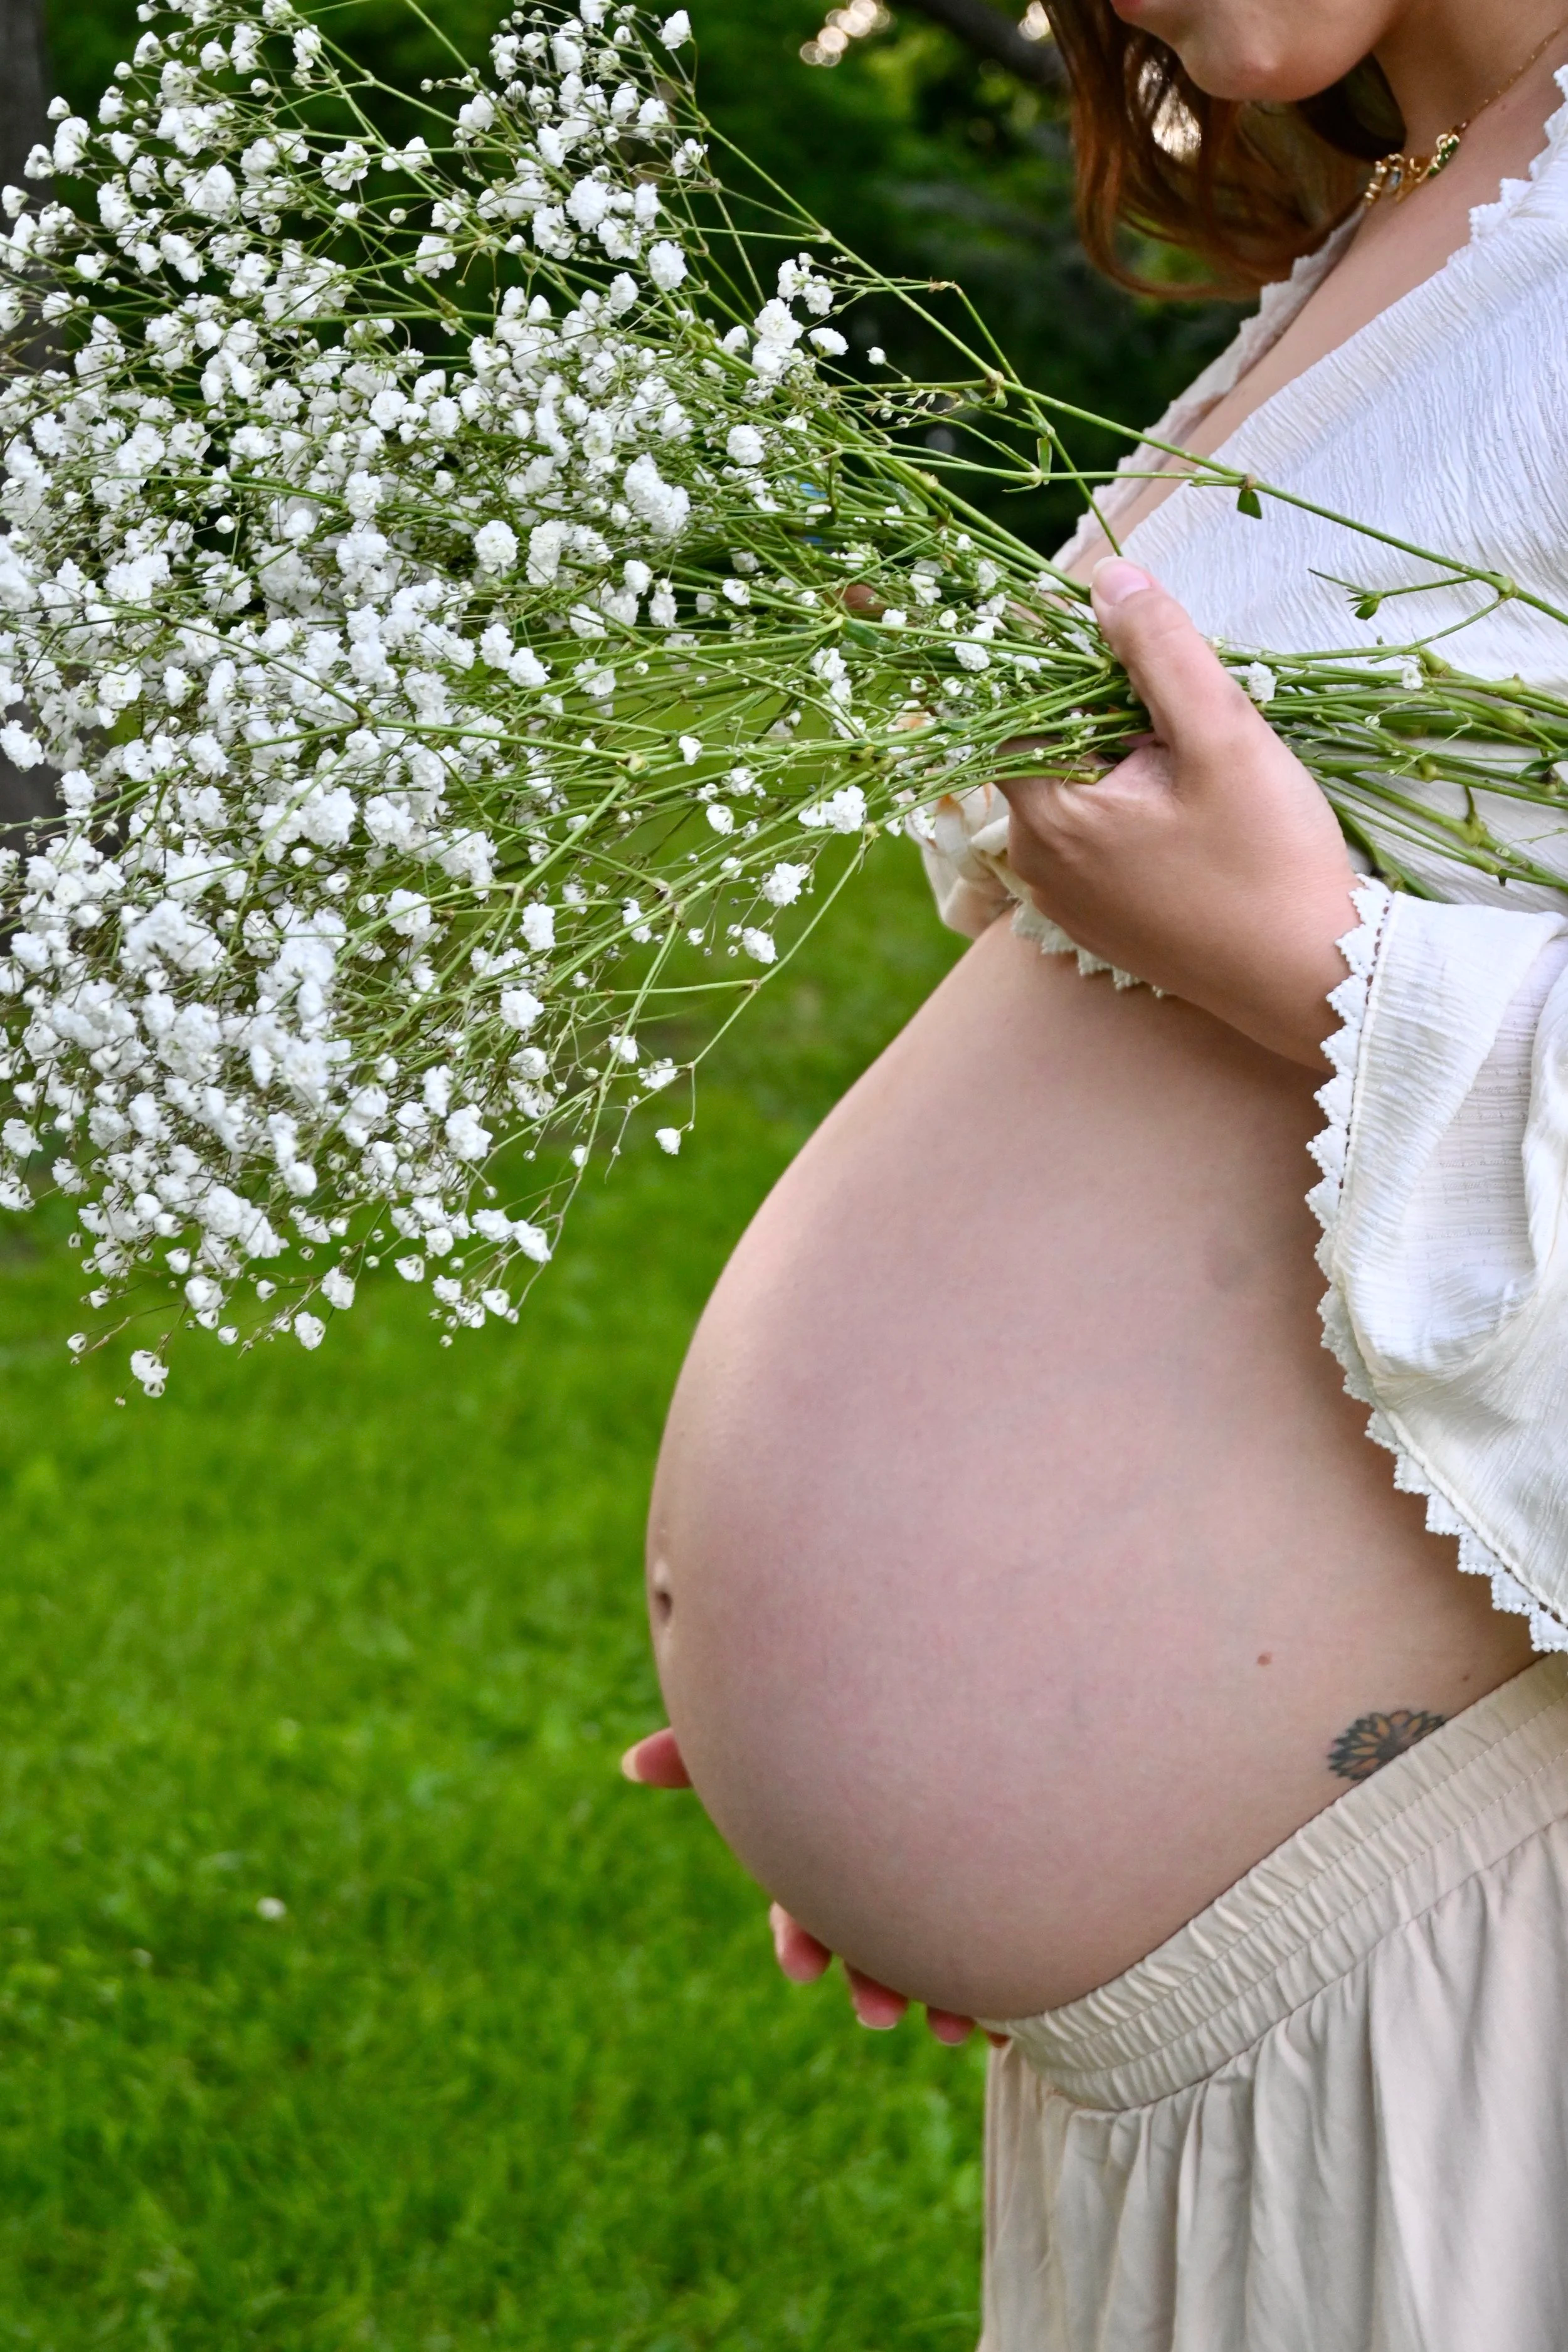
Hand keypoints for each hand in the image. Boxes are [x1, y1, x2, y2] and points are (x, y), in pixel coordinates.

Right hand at [620, 1727, 995, 2046]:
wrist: (996, 1679)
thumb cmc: (867, 1696)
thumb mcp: (787, 1715)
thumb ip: (712, 1746)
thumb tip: (627, 1764)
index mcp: (835, 1835)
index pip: (809, 1901)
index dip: (802, 1935)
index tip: (804, 1967)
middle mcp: (888, 1861)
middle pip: (875, 1934)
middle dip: (872, 1979)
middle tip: (880, 2012)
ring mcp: (945, 1879)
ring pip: (937, 1949)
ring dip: (937, 1993)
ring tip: (952, 2025)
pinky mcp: (1003, 1891)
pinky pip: (1005, 1950)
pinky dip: (1002, 1986)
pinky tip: (1008, 2009)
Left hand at [997, 558, 1359, 1068]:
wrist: (1311, 979)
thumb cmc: (1269, 859)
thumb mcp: (1221, 734)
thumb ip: (1159, 649)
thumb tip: (1105, 577)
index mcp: (1047, 817)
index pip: (1017, 707)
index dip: (1067, 660)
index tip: (1129, 646)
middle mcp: (1035, 865)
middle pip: (1048, 746)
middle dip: (1108, 711)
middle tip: (1188, 715)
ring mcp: (1064, 899)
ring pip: (1077, 790)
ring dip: (1128, 758)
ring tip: (1201, 767)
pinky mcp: (1100, 920)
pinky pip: (1096, 837)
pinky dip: (1134, 806)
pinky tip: (1196, 812)